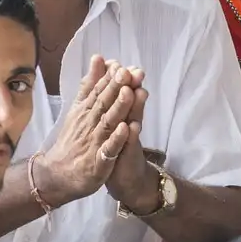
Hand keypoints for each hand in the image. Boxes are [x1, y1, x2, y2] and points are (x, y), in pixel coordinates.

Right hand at [33, 56, 137, 206]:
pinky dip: (117, 139)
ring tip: (129, 93)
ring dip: (118, 108)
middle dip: (115, 87)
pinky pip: (109, 149)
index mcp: (86, 110)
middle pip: (103, 103)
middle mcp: (89, 123)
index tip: (121, 63)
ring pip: (108, 123)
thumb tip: (99, 57)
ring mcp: (94, 142)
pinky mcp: (98, 161)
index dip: (110, 78)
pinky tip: (125, 129)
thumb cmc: (73, 139)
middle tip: (126, 72)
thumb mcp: (79, 107)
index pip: (98, 90)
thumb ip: (90, 84)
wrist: (57, 173)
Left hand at [102, 66, 158, 209]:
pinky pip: (128, 146)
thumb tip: (105, 78)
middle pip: (130, 103)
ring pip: (133, 121)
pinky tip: (130, 127)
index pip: (120, 94)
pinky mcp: (127, 158)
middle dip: (130, 87)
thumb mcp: (111, 123)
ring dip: (134, 107)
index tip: (115, 62)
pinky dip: (129, 137)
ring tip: (135, 92)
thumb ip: (109, 100)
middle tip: (133, 70)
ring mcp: (129, 141)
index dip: (118, 79)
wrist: (125, 179)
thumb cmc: (114, 148)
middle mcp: (128, 125)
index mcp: (120, 115)